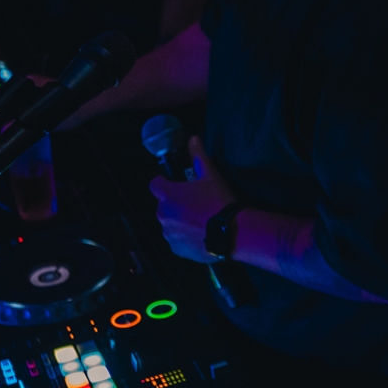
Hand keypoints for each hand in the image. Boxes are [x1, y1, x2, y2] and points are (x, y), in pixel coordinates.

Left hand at [147, 135, 236, 262]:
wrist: (231, 233)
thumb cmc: (219, 201)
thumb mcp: (210, 175)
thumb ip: (198, 156)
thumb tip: (193, 138)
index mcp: (168, 195)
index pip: (155, 184)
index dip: (165, 183)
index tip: (177, 186)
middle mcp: (162, 214)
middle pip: (163, 205)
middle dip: (174, 204)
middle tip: (195, 205)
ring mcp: (168, 233)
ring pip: (169, 224)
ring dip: (179, 221)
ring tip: (199, 222)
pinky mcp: (176, 249)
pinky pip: (176, 240)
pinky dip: (184, 237)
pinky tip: (201, 234)